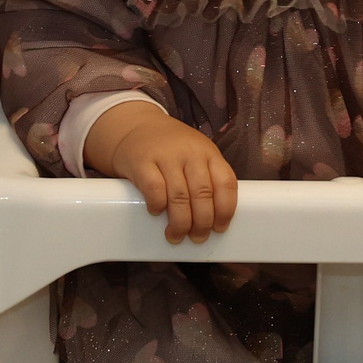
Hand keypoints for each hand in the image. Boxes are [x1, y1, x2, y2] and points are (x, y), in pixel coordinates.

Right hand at [83, 101, 238, 244]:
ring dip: (180, 223)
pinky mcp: (142, 161)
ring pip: (179, 197)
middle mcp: (190, 152)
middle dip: (202, 223)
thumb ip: (207, 178)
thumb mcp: (196, 154)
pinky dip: (158, 206)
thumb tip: (214, 221)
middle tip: (197, 238)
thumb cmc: (171, 149)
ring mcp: (166, 156)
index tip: (219, 228)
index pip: (226, 183)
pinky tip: (157, 212)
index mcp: (208, 152)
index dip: (225, 210)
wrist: (136, 125)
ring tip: (176, 235)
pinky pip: (155, 190)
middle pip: (202, 194)